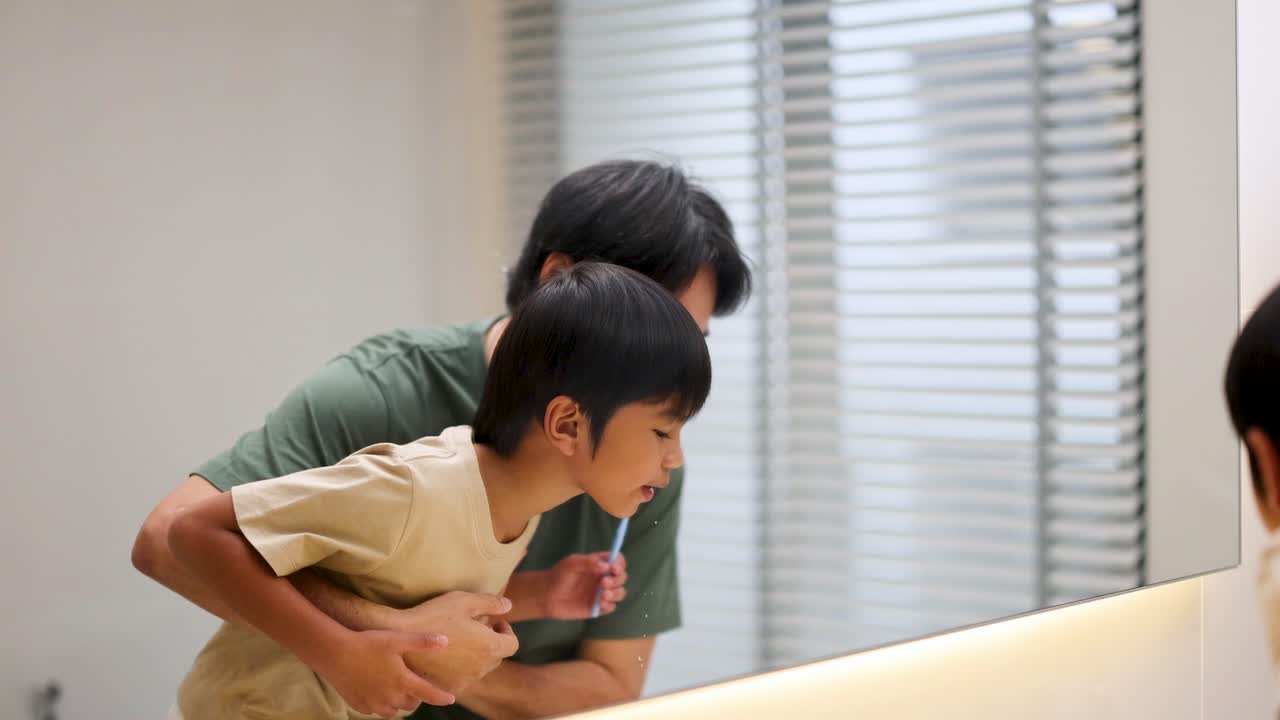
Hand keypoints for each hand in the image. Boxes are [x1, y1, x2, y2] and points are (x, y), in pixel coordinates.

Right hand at [314, 629, 452, 717]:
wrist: (335, 654)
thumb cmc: (368, 644)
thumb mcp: (397, 639)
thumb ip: (422, 642)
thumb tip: (445, 641)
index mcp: (402, 682)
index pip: (429, 694)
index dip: (441, 697)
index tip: (450, 699)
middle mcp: (390, 697)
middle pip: (411, 704)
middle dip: (416, 697)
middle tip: (415, 685)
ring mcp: (374, 704)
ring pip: (393, 710)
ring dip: (399, 703)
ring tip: (397, 691)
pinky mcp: (359, 706)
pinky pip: (375, 710)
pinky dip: (381, 704)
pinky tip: (378, 692)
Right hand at [392, 591, 519, 693]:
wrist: (401, 637)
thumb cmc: (434, 615)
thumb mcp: (464, 601)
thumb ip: (490, 603)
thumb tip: (508, 606)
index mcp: (489, 647)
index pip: (512, 644)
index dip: (507, 631)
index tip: (494, 622)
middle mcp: (480, 668)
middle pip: (497, 657)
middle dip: (491, 642)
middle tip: (477, 628)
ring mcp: (464, 680)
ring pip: (479, 668)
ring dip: (476, 655)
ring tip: (459, 640)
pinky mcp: (446, 686)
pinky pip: (461, 677)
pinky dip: (459, 667)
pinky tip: (445, 654)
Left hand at [543, 552, 627, 619]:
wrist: (547, 596)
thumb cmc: (559, 576)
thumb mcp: (572, 564)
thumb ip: (589, 562)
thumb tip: (607, 566)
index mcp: (599, 564)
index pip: (618, 561)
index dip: (620, 564)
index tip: (614, 568)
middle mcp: (603, 578)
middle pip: (622, 577)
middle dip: (617, 580)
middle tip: (604, 583)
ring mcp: (602, 593)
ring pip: (620, 593)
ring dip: (616, 593)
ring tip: (603, 595)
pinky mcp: (598, 607)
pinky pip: (611, 607)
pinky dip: (609, 605)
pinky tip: (600, 604)